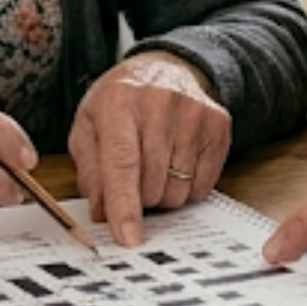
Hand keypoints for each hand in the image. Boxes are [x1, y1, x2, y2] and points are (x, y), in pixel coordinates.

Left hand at [69, 51, 231, 245]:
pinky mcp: (218, 124)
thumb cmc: (121, 102)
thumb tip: (101, 212)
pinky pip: (203, 185)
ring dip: (162, 193)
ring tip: (154, 166)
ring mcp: (194, 112)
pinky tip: (176, 162)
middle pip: (151, 184)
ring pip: (178, 190)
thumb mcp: (88, 126)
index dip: (124, 205)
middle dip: (138, 199)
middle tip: (132, 180)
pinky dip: (187, 188)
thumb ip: (89, 170)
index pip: (122, 163)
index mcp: (119, 102)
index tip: (127, 238)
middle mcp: (160, 102)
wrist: (166, 67)